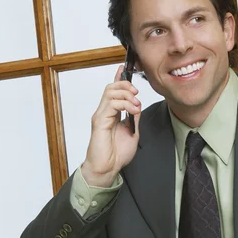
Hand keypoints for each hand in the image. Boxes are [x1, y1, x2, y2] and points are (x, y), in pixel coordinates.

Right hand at [81, 65, 140, 186]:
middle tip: (136, 93)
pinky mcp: (99, 121)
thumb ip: (134, 117)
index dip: (118, 78)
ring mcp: (101, 115)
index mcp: (111, 114)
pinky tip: (132, 111)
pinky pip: (110, 104)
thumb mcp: (132, 132)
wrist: (107, 169)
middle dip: (125, 85)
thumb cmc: (116, 154)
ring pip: (110, 92)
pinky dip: (123, 104)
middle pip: (111, 87)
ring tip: (136, 105)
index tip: (124, 68)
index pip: (113, 91)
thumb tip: (138, 104)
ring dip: (126, 94)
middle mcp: (104, 112)